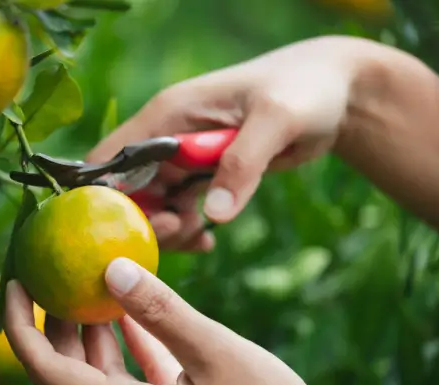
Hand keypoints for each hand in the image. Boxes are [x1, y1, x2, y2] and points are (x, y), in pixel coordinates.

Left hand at [5, 258, 337, 384]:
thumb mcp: (214, 352)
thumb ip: (159, 311)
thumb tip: (110, 268)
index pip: (46, 371)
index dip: (21, 325)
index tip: (14, 282)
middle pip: (67, 375)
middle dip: (54, 325)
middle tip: (53, 274)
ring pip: (99, 381)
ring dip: (91, 337)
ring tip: (90, 286)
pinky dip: (127, 352)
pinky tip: (134, 316)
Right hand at [86, 35, 390, 250]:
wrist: (333, 95)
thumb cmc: (303, 91)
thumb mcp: (276, 121)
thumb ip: (243, 164)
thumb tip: (213, 216)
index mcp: (167, 115)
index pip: (110, 158)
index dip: (105, 198)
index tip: (126, 231)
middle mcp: (165, 138)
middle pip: (126, 192)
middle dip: (142, 222)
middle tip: (179, 231)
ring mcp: (181, 160)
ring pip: (150, 208)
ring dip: (166, 232)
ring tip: (200, 237)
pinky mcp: (201, 178)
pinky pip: (178, 213)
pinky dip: (187, 232)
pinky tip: (208, 240)